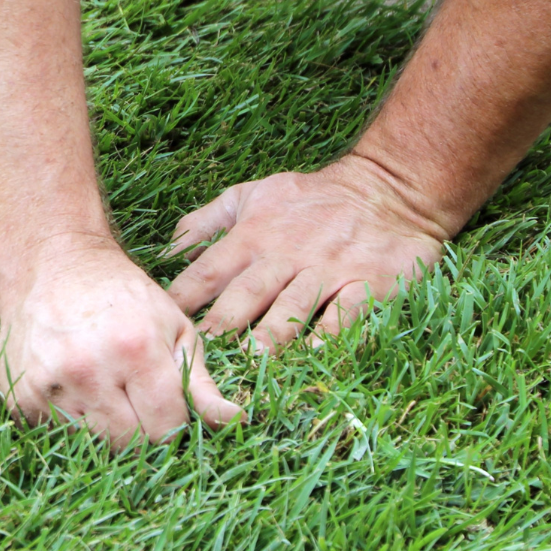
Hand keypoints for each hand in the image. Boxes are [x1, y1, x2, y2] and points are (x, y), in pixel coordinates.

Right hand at [0, 237, 241, 447]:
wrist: (50, 263)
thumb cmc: (122, 294)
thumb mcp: (173, 327)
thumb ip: (202, 382)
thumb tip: (237, 422)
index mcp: (134, 349)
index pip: (166, 428)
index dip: (172, 422)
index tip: (165, 403)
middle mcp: (86, 369)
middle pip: (128, 443)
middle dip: (139, 429)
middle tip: (133, 396)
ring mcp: (46, 384)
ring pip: (91, 443)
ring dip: (101, 425)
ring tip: (101, 386)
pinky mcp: (19, 397)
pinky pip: (54, 434)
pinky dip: (67, 421)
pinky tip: (71, 385)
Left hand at [166, 155, 453, 349]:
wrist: (385, 189)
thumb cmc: (307, 198)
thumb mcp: (249, 195)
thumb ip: (205, 222)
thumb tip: (166, 250)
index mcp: (252, 236)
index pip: (209, 270)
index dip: (185, 297)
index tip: (165, 324)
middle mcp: (286, 254)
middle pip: (248, 292)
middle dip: (224, 323)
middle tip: (203, 355)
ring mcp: (327, 270)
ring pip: (294, 305)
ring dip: (273, 334)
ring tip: (253, 362)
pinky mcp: (367, 283)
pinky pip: (347, 313)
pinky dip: (332, 334)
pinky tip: (317, 355)